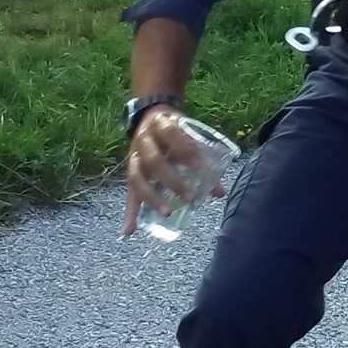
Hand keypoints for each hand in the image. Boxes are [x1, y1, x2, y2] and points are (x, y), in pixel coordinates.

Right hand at [121, 106, 219, 235]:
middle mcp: (143, 140)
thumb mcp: (189, 133)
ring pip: (138, 178)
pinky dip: (129, 213)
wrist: (149, 116)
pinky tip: (129, 230)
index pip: (171, 134)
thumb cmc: (175, 129)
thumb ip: (204, 157)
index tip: (198, 165)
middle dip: (172, 180)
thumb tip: (219, 190)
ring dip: (152, 197)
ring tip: (167, 213)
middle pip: (154, 161)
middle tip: (190, 196)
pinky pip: (129, 193)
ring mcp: (134, 157)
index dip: (184, 148)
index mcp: (160, 124)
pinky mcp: (130, 172)